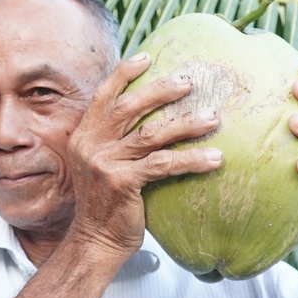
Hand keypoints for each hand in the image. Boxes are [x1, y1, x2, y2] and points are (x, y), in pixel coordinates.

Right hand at [65, 52, 223, 259]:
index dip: (124, 73)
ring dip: (186, 124)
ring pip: (151, 134)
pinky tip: (214, 158)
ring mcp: (104, 163)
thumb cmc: (106, 202)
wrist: (95, 240)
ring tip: (213, 118)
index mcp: (83, 135)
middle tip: (189, 81)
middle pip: (129, 107)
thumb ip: (113, 139)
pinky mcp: (121, 182)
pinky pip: (162, 164)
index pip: (104, 95)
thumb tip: (145, 116)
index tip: (148, 57)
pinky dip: (191, 160)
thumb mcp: (99, 164)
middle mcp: (90, 145)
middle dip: (161, 90)